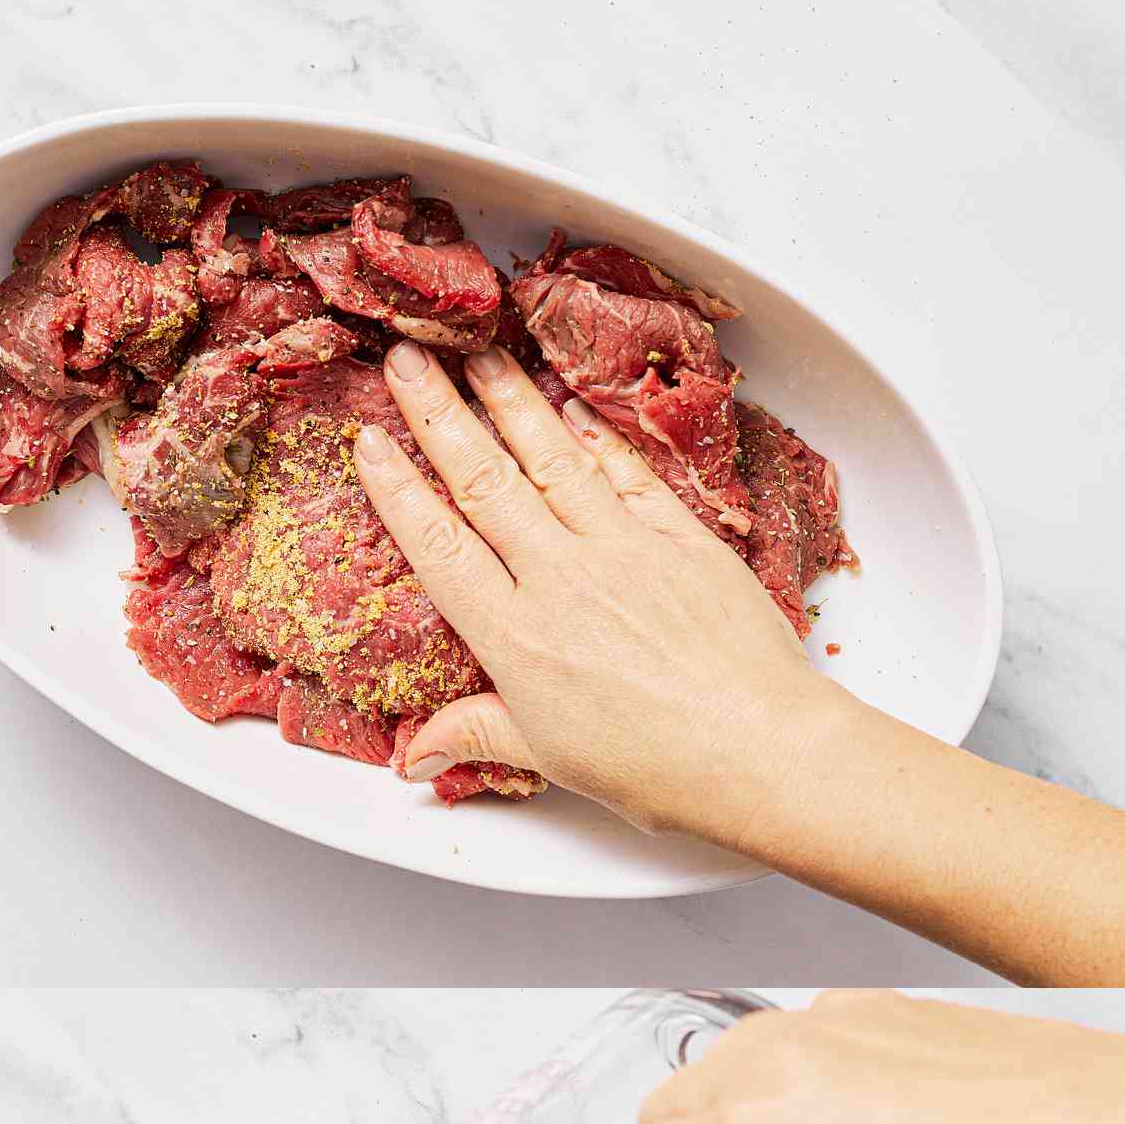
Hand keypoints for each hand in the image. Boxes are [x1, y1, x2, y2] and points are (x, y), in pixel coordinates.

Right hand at [352, 339, 847, 840]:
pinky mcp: (682, 538)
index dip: (399, 491)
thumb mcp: (550, 757)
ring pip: (554, 460)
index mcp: (517, 639)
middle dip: (440, 414)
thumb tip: (416, 757)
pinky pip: (629, 474)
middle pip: (486, 482)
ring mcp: (624, 550)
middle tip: (406, 359)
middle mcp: (562, 579)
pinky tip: (573, 406)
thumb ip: (478, 734)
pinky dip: (597, 434)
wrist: (754, 749)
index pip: (441, 547)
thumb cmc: (655, 767)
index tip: (370, 442)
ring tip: (480, 356)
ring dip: (513, 402)